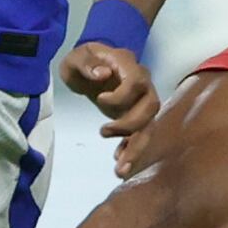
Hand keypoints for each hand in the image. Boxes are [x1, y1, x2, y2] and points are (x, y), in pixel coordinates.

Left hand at [59, 41, 160, 173]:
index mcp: (127, 65)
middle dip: (131, 126)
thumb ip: (87, 64)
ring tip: (121, 170)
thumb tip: (103, 75)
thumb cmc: (83, 60)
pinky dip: (131, 150)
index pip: (137, 82)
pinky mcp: (135, 116)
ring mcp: (140, 101)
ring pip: (148, 126)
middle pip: (151, 107)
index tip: (99, 100)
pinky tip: (119, 163)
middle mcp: (142, 84)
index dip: (121, 95)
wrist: (88, 67)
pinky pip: (140, 135)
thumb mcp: (77, 57)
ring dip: (136, 148)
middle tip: (103, 133)